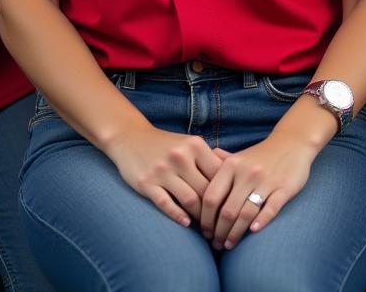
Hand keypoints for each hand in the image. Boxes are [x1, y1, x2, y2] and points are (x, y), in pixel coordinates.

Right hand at [106, 124, 222, 226]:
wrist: (132, 138)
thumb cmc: (167, 145)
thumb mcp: (189, 144)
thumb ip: (208, 158)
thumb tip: (234, 179)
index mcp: (195, 145)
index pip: (219, 173)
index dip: (228, 192)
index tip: (232, 206)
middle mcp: (180, 156)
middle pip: (206, 189)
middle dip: (216, 210)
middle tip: (221, 224)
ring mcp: (163, 170)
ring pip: (189, 199)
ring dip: (200, 217)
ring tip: (206, 228)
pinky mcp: (147, 183)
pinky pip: (166, 203)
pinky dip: (178, 215)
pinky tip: (186, 223)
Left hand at [200, 132, 316, 249]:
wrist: (293, 142)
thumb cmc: (261, 155)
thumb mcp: (238, 156)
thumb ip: (218, 165)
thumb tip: (195, 172)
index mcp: (232, 165)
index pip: (211, 198)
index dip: (205, 219)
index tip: (204, 232)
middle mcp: (248, 172)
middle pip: (227, 211)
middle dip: (219, 232)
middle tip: (216, 244)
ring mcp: (266, 181)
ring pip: (246, 214)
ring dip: (235, 234)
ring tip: (229, 245)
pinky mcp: (284, 188)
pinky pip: (270, 208)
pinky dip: (261, 222)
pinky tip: (253, 232)